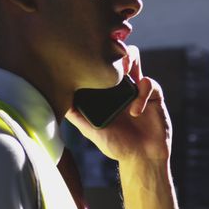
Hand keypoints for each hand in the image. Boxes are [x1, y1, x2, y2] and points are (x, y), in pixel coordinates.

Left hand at [66, 45, 172, 164]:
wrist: (141, 158)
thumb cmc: (115, 145)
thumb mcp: (90, 130)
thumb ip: (76, 115)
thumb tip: (54, 100)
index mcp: (105, 90)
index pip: (99, 64)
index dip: (95, 56)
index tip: (89, 57)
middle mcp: (120, 84)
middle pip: (116, 53)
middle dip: (113, 50)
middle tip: (109, 61)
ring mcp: (137, 87)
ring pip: (134, 58)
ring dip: (130, 59)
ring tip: (124, 72)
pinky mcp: (154, 95)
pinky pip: (149, 83)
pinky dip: (142, 94)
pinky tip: (135, 112)